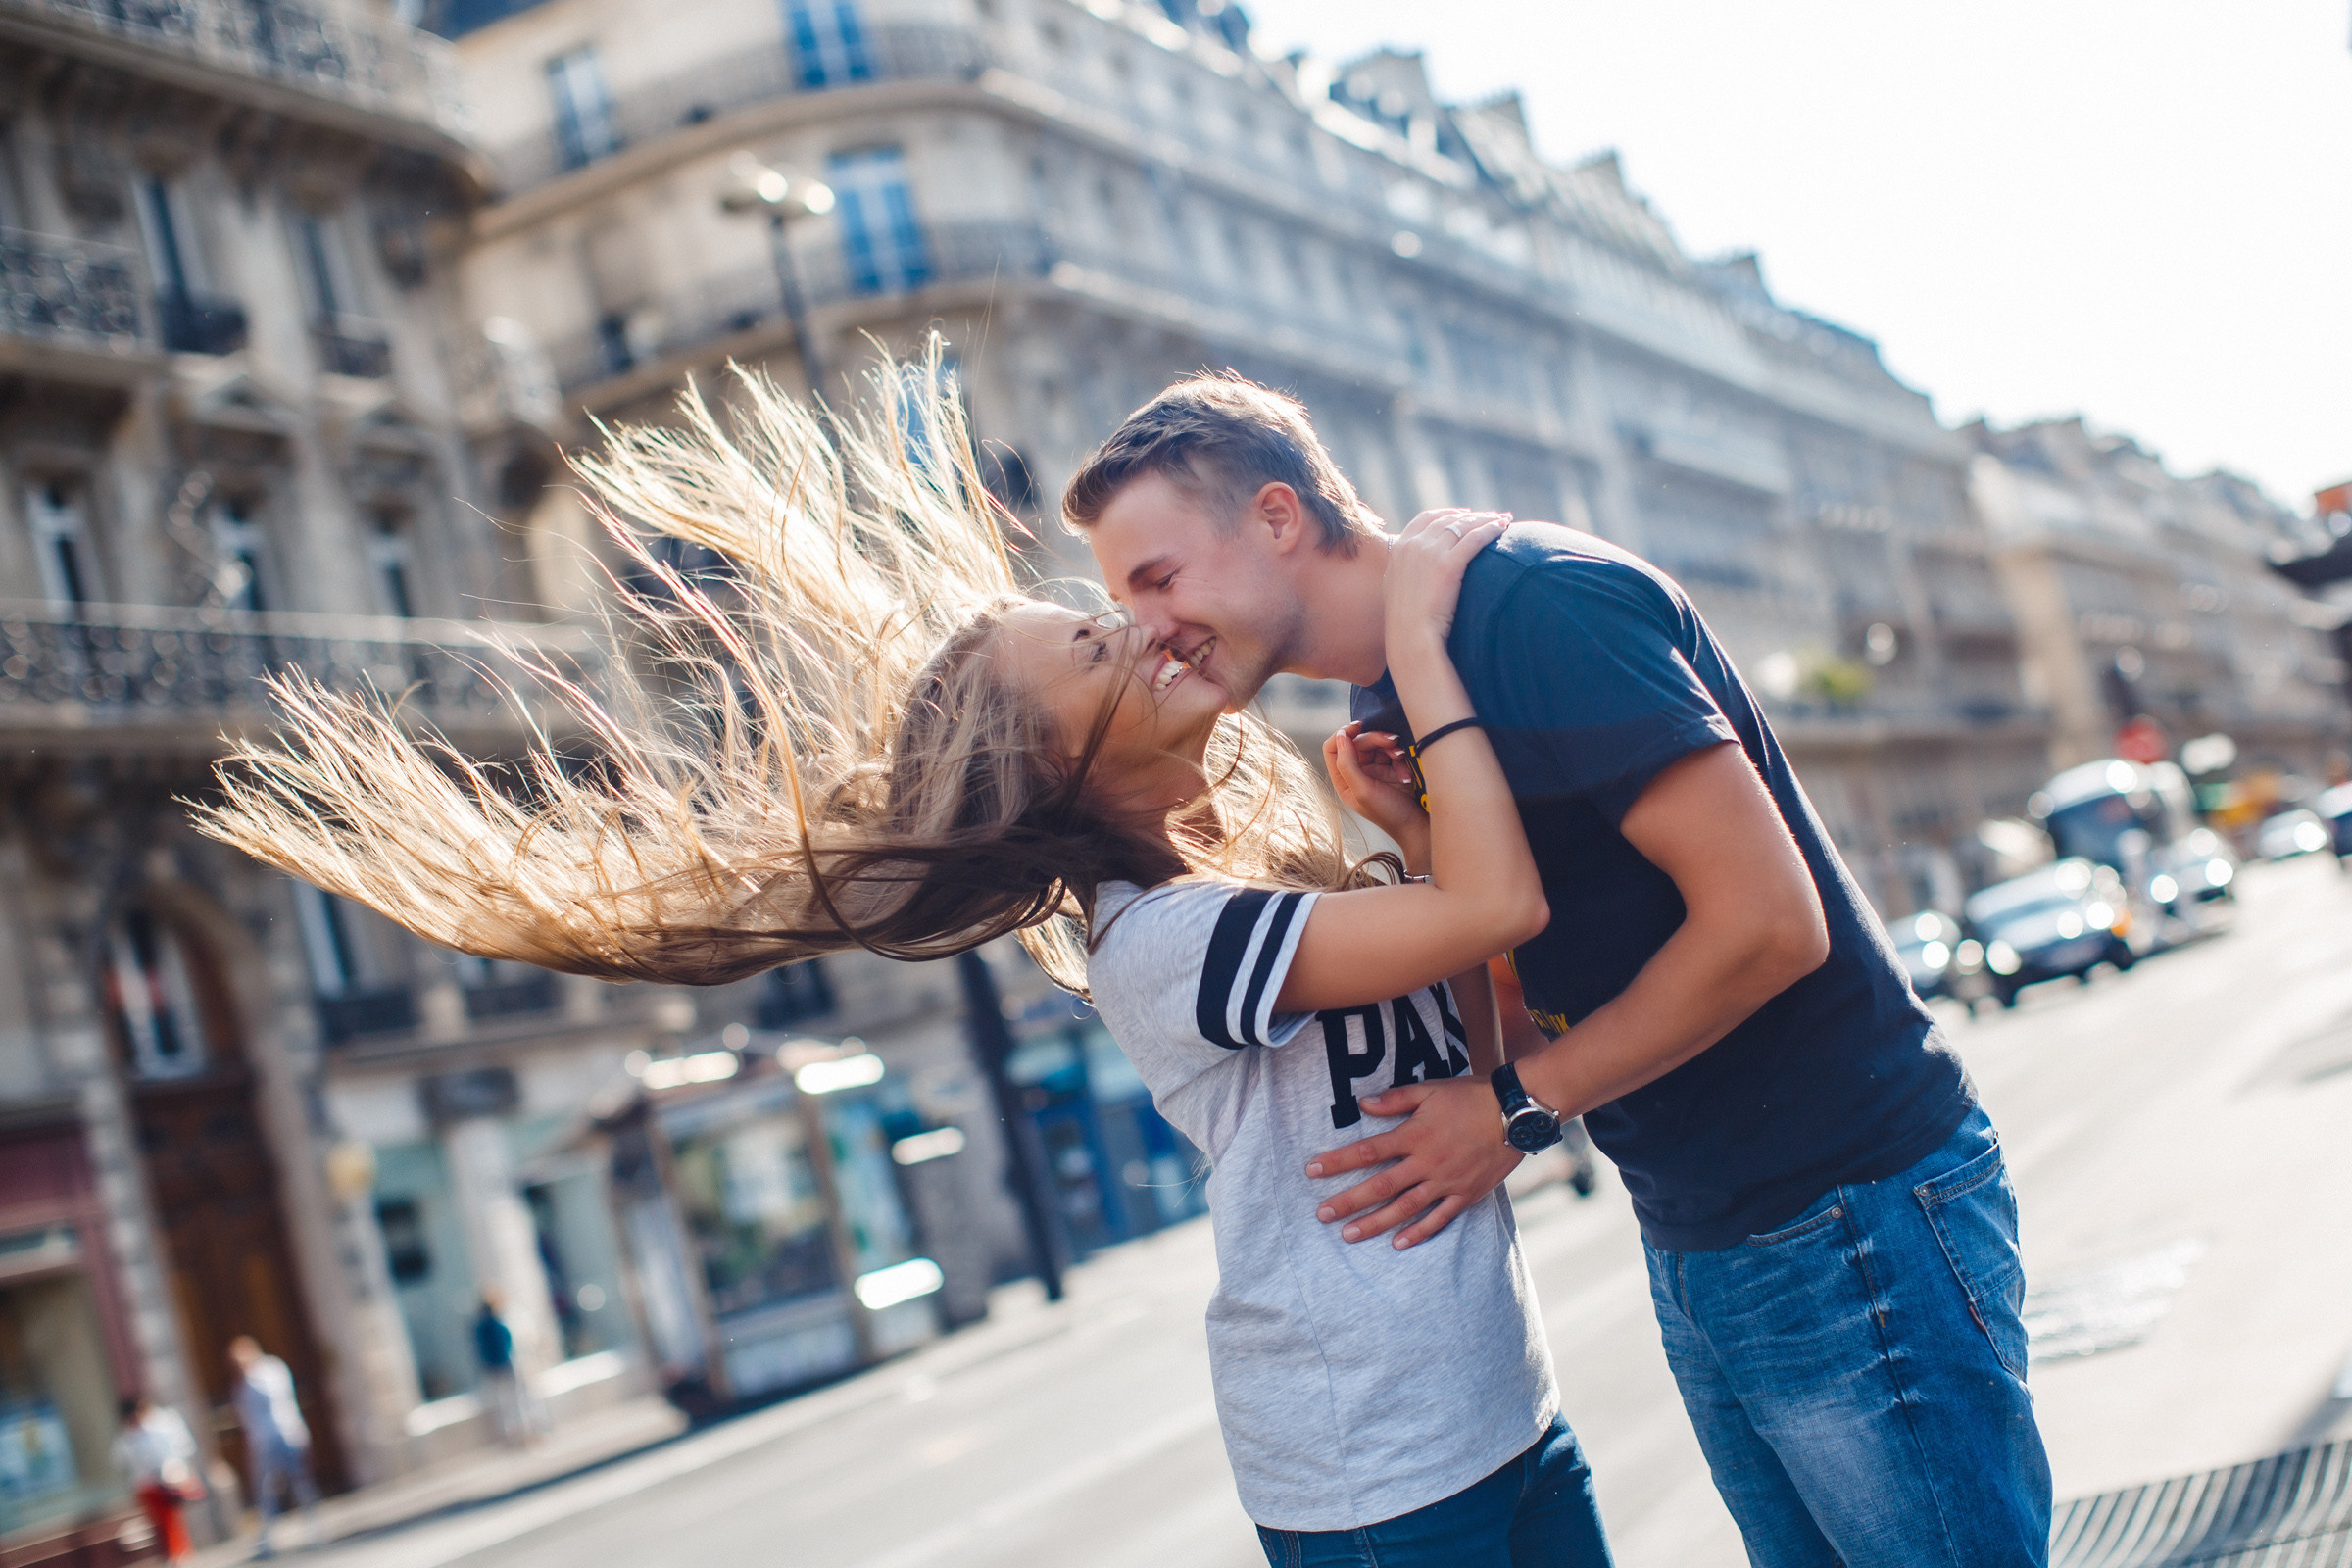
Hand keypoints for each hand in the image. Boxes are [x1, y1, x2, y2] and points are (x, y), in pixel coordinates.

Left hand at [1304, 1077, 1522, 1247]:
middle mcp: (1427, 1162)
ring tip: (1349, 1235)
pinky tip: (1399, 1244)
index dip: (1337, 1161)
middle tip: (1322, 1214)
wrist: (1515, 1113)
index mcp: (1415, 1135)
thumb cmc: (1470, 1096)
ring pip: (1405, 1208)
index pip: (1367, 1151)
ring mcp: (1447, 1182)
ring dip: (1376, 1223)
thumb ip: (1395, 1100)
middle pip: (1380, 1186)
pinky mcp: (1466, 1194)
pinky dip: (1419, 1232)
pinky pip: (1440, 1218)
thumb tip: (1361, 1104)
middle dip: (1348, 1201)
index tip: (1312, 1170)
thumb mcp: (1430, 1090)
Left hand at [1325, 722, 1425, 848]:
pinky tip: (1407, 771)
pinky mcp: (1392, 769)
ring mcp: (1375, 770)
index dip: (1343, 734)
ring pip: (1377, 744)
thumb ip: (1347, 764)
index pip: (1333, 748)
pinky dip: (1401, 757)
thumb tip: (1341, 736)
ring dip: (1390, 747)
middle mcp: (1357, 774)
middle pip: (1357, 742)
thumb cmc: (1389, 813)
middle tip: (1393, 742)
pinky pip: (1393, 752)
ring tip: (1402, 757)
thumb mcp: (1363, 791)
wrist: (1418, 826)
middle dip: (1375, 739)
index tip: (1359, 726)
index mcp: (1343, 781)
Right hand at [1385, 510, 1508, 654]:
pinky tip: (1503, 528)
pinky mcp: (1448, 564)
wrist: (1410, 637)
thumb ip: (1406, 571)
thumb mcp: (1396, 588)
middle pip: (1448, 519)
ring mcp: (1430, 552)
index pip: (1426, 518)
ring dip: (1486, 519)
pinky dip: (1490, 529)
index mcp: (1400, 548)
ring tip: (1503, 519)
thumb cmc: (1406, 622)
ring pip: (1463, 525)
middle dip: (1472, 515)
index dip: (1448, 513)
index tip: (1464, 515)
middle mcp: (1414, 545)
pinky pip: (1475, 538)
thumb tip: (1416, 570)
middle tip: (1490, 515)